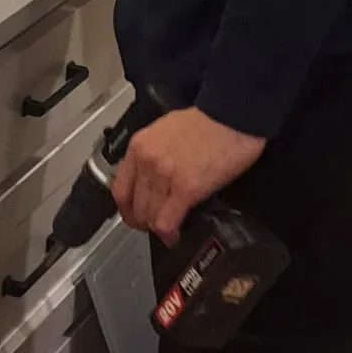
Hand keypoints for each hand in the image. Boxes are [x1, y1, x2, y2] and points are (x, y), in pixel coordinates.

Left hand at [112, 108, 265, 245]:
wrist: (232, 115)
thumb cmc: (207, 120)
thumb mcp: (166, 129)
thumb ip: (154, 152)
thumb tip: (153, 176)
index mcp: (140, 146)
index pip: (119, 188)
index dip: (127, 208)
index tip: (134, 214)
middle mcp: (147, 162)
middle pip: (134, 206)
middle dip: (143, 222)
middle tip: (153, 227)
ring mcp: (164, 176)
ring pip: (149, 217)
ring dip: (157, 229)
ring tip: (167, 232)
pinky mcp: (186, 189)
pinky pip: (167, 222)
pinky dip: (169, 235)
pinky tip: (175, 237)